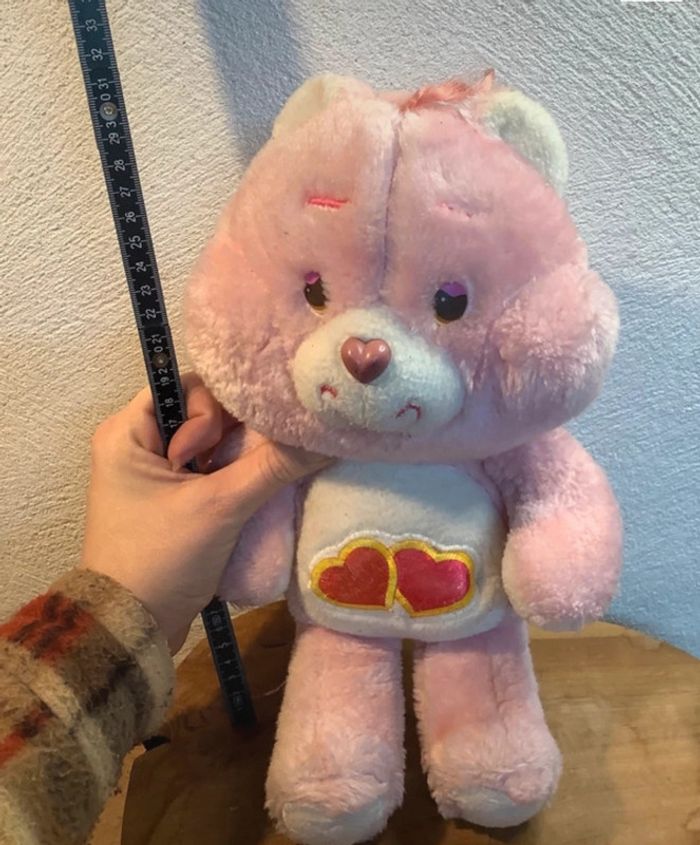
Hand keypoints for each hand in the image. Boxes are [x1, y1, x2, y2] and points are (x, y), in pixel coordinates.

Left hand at [80, 374, 330, 650]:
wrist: (132, 629)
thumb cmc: (163, 557)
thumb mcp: (221, 507)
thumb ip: (274, 466)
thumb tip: (330, 434)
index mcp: (128, 431)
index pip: (187, 385)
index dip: (221, 405)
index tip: (240, 437)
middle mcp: (137, 443)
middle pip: (204, 414)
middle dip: (237, 434)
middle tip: (256, 459)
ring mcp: (155, 473)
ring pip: (213, 444)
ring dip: (241, 457)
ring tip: (261, 474)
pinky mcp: (172, 498)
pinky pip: (212, 471)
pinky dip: (236, 475)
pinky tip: (259, 486)